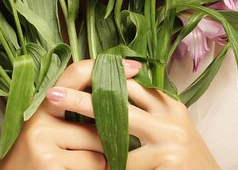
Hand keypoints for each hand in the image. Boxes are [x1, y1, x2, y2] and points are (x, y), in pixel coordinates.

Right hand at [0, 59, 141, 168]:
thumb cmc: (38, 158)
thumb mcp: (49, 128)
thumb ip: (72, 111)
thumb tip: (116, 95)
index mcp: (42, 104)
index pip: (76, 73)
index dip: (106, 67)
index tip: (134, 67)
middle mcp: (40, 119)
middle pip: (97, 118)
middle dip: (108, 135)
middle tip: (111, 144)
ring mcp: (44, 142)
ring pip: (99, 147)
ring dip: (100, 161)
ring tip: (78, 165)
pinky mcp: (51, 164)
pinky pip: (93, 167)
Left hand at [41, 66, 219, 169]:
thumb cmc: (186, 158)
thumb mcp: (169, 125)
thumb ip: (146, 110)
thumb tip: (110, 89)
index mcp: (167, 104)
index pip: (128, 84)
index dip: (99, 80)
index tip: (71, 77)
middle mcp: (169, 119)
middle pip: (117, 104)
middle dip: (81, 100)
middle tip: (52, 96)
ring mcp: (169, 144)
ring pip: (118, 143)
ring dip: (97, 151)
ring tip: (75, 152)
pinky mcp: (168, 167)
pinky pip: (128, 169)